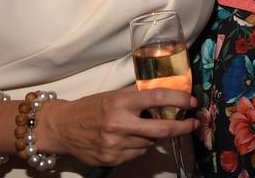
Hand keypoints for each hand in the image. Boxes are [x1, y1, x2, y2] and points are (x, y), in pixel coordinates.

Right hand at [36, 86, 194, 166]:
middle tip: (193, 123)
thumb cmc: (90, 108)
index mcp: (121, 103)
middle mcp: (119, 124)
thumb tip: (168, 97)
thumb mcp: (114, 95)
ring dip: (154, 136)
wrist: (61, 127)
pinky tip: (128, 139)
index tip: (192, 102)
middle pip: (162, 129)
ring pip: (150, 143)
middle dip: (183, 127)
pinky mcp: (111, 159)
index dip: (179, 99)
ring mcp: (115, 144)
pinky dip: (139, 146)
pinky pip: (137, 153)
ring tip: (141, 128)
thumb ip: (138, 97)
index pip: (158, 98)